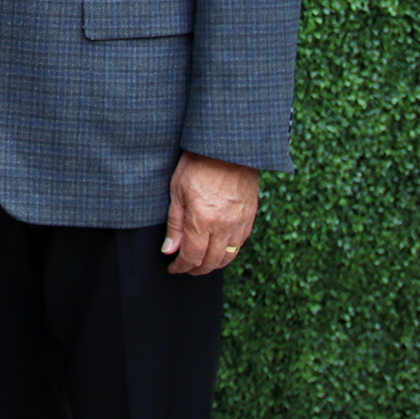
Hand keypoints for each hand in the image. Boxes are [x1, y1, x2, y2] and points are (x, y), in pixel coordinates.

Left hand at [161, 151, 258, 274]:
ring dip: (213, 264)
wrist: (227, 148)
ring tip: (200, 263)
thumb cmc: (197, 165)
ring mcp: (240, 224)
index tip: (173, 268)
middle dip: (196, 270)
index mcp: (202, 220)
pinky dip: (228, 253)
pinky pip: (240, 244)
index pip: (192, 257)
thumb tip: (170, 250)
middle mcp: (224, 227)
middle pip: (211, 262)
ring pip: (228, 257)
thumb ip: (175, 224)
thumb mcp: (177, 191)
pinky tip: (218, 249)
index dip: (181, 267)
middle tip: (184, 268)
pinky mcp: (250, 218)